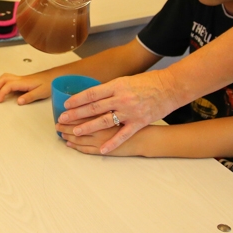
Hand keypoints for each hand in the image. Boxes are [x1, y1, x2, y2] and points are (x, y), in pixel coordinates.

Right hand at [0, 72, 51, 103]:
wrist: (55, 76)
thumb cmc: (49, 83)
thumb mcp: (41, 92)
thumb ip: (29, 97)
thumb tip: (18, 102)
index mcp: (24, 82)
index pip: (8, 85)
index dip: (2, 92)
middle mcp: (20, 79)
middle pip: (3, 79)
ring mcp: (21, 79)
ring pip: (5, 77)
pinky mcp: (22, 80)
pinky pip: (8, 79)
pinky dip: (2, 83)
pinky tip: (2, 88)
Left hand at [57, 71, 177, 153]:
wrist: (171, 87)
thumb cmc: (148, 82)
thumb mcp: (126, 81)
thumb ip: (111, 90)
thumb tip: (94, 96)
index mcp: (116, 85)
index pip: (91, 93)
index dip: (77, 100)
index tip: (66, 105)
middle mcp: (121, 98)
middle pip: (93, 108)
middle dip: (76, 115)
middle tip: (62, 120)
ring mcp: (130, 111)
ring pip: (104, 121)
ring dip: (87, 128)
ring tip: (75, 133)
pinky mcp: (139, 122)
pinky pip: (123, 135)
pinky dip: (112, 143)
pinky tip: (102, 150)